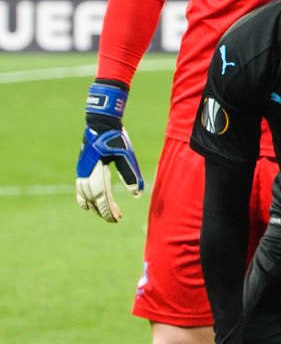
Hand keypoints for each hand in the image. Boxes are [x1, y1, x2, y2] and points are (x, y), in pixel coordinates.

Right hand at [75, 79, 143, 221]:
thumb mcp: (127, 156)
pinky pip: (79, 188)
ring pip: (84, 195)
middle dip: (103, 210)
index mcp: (97, 170)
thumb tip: (138, 194)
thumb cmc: (116, 138)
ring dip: (94, 206)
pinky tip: (89, 206)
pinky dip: (83, 199)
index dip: (108, 209)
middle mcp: (86, 172)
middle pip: (93, 198)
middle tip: (115, 220)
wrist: (100, 124)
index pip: (102, 196)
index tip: (117, 218)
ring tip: (105, 214)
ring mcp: (81, 170)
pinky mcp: (82, 168)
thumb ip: (131, 174)